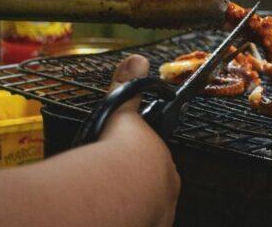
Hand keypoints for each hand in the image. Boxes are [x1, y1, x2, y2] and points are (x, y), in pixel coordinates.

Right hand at [100, 55, 180, 223]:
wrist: (114, 186)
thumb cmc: (117, 151)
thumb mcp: (121, 113)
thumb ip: (127, 87)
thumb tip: (136, 60)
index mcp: (163, 165)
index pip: (154, 165)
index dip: (137, 165)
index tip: (121, 166)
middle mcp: (165, 192)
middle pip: (151, 189)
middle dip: (134, 187)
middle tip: (109, 185)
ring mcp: (156, 215)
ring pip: (144, 209)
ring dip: (129, 206)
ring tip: (107, 201)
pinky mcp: (146, 226)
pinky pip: (137, 222)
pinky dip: (125, 219)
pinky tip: (108, 215)